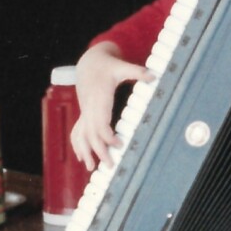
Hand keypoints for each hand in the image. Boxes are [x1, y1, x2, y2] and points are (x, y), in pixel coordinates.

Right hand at [70, 42, 151, 169]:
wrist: (90, 63)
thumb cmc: (107, 66)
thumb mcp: (122, 66)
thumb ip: (137, 71)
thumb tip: (154, 76)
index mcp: (99, 98)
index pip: (100, 123)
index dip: (107, 136)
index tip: (119, 144)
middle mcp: (89, 107)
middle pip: (91, 134)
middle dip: (99, 151)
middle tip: (110, 165)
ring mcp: (85, 112)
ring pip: (81, 135)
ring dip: (85, 152)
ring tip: (91, 168)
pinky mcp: (84, 113)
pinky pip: (77, 132)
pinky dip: (78, 145)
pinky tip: (82, 157)